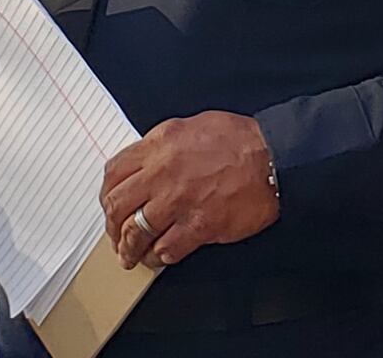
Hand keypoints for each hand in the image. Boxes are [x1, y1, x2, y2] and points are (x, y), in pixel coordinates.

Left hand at [100, 111, 279, 269]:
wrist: (275, 157)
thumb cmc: (241, 140)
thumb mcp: (194, 125)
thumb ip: (164, 142)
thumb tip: (145, 161)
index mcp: (161, 144)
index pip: (114, 172)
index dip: (107, 194)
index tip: (110, 205)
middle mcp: (164, 172)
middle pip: (117, 206)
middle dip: (112, 226)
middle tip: (116, 236)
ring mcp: (180, 201)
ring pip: (136, 233)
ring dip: (130, 248)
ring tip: (131, 255)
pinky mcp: (200, 225)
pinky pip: (167, 249)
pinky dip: (160, 256)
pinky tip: (162, 256)